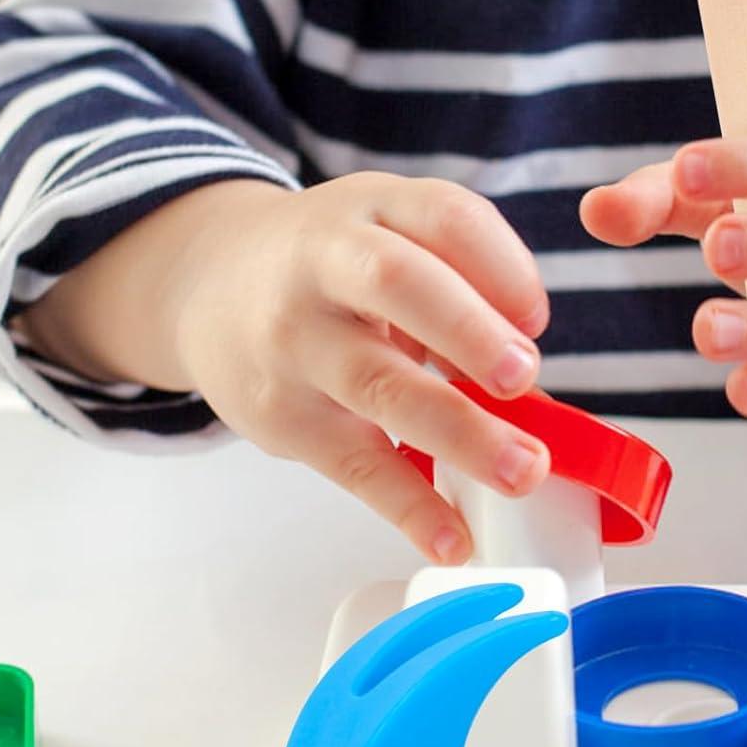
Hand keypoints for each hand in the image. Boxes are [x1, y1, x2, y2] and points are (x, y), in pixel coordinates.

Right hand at [29, 173, 554, 564]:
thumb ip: (462, 278)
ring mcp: (296, 341)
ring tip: (523, 471)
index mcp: (374, 208)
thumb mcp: (389, 232)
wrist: (209, 285)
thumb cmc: (333, 266)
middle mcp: (325, 264)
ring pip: (378, 384)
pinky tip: (453, 538)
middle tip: (524, 376)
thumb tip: (533, 376)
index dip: (501, 263)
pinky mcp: (281, 416)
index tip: (537, 318)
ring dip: (459, 432)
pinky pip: (352, 465)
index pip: (444, 217)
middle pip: (399, 285)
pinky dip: (408, 506)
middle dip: (468, 332)